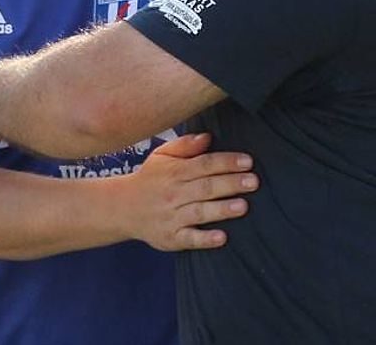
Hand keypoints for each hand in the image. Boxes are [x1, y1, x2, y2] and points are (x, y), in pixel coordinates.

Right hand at [116, 133, 258, 250]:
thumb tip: (207, 137)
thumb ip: (184, 146)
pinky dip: (205, 239)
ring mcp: (171, 217)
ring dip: (221, 209)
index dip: (226, 162)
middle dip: (230, 184)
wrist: (122, 208)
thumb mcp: (161, 157)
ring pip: (199, 212)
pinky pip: (189, 239)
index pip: (204, 164)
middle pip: (205, 187)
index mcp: (174, 172)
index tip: (248, 161)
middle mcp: (173, 194)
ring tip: (243, 206)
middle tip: (254, 181)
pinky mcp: (171, 238)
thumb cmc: (149, 180)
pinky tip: (221, 237)